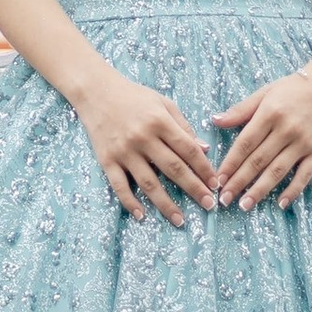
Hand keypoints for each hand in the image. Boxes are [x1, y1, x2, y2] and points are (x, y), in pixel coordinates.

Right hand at [77, 69, 218, 225]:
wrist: (96, 91)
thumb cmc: (134, 96)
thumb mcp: (163, 103)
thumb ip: (184, 126)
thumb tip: (204, 150)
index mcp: (160, 121)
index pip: (188, 149)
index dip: (204, 168)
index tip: (215, 184)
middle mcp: (143, 137)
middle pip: (173, 168)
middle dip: (194, 189)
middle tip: (209, 205)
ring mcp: (124, 151)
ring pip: (149, 183)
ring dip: (166, 204)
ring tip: (180, 220)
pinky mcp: (107, 160)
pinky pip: (120, 186)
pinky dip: (130, 203)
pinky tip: (142, 215)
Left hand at [210, 69, 311, 212]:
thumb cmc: (292, 89)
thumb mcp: (264, 93)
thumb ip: (240, 110)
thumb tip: (215, 121)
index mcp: (270, 113)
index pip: (245, 143)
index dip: (230, 163)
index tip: (218, 180)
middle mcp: (286, 129)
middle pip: (258, 160)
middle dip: (239, 182)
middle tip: (224, 199)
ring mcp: (303, 142)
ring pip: (277, 171)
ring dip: (259, 190)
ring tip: (244, 205)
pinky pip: (304, 175)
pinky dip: (293, 191)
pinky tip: (280, 204)